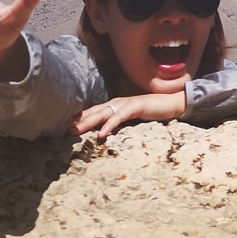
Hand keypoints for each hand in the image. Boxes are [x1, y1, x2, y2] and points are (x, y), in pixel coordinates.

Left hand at [72, 91, 186, 138]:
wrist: (171, 103)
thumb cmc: (151, 112)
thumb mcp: (131, 120)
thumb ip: (119, 124)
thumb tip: (104, 133)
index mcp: (115, 106)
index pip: (94, 112)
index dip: (80, 118)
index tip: (66, 127)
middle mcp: (117, 103)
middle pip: (94, 112)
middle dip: (79, 121)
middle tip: (65, 130)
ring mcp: (126, 103)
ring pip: (103, 113)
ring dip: (89, 122)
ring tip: (76, 131)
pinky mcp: (135, 107)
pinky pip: (119, 117)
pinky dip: (110, 125)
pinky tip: (102, 134)